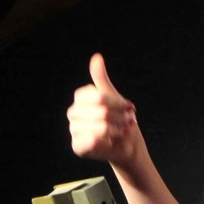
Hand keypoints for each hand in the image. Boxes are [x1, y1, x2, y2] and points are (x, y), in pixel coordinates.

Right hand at [67, 53, 141, 167]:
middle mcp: (73, 112)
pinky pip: (92, 141)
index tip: (130, 107)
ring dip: (117, 129)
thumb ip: (101, 78)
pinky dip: (107, 140)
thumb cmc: (118, 118)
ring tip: (124, 130)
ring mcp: (74, 130)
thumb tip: (96, 57)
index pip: (99, 97)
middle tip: (129, 120)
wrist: (125, 143)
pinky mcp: (77, 146)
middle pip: (101, 112)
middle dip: (120, 117)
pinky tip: (113, 140)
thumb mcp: (113, 96)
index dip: (117, 103)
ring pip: (99, 127)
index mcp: (81, 98)